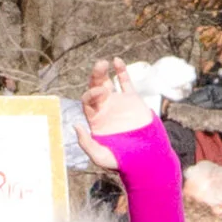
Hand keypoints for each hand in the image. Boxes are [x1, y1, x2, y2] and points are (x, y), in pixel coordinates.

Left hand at [76, 58, 154, 172]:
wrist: (146, 157)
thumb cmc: (122, 160)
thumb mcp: (100, 156)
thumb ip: (86, 144)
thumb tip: (75, 126)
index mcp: (95, 118)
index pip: (87, 101)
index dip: (90, 95)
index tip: (98, 93)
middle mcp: (104, 108)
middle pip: (95, 88)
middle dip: (95, 77)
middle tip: (99, 66)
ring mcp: (118, 102)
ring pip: (108, 82)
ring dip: (104, 72)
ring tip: (104, 62)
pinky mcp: (132, 100)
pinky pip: (125, 82)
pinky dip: (121, 71)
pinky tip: (117, 61)